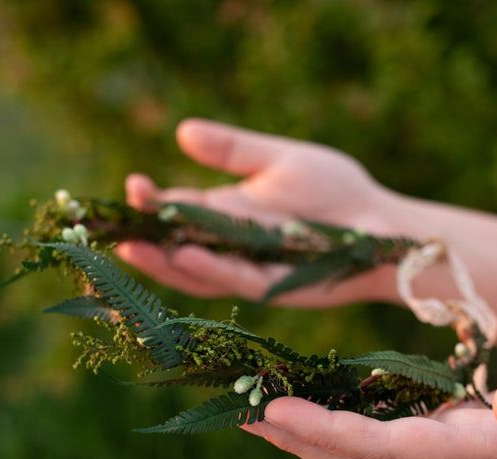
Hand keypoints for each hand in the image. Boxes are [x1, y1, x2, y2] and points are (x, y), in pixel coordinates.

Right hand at [118, 118, 401, 306]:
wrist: (382, 224)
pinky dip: (208, 270)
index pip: (177, 211)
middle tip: (114, 231)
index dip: (151, 204)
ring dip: (166, 264)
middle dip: (145, 242)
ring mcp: (250, 269)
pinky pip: (235, 281)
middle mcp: (231, 245)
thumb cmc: (336, 190)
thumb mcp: (278, 160)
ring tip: (135, 249)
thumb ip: (233, 150)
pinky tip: (183, 255)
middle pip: (177, 248)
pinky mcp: (274, 289)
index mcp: (227, 213)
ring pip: (197, 274)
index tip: (131, 186)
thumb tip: (182, 131)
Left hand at [242, 349, 496, 458]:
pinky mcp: (457, 439)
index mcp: (491, 456)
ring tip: (255, 405)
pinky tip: (316, 397)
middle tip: (238, 409)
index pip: (394, 454)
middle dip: (302, 439)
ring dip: (313, 434)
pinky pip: (387, 436)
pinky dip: (344, 421)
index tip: (276, 411)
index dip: (332, 434)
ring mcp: (458, 456)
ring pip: (369, 454)